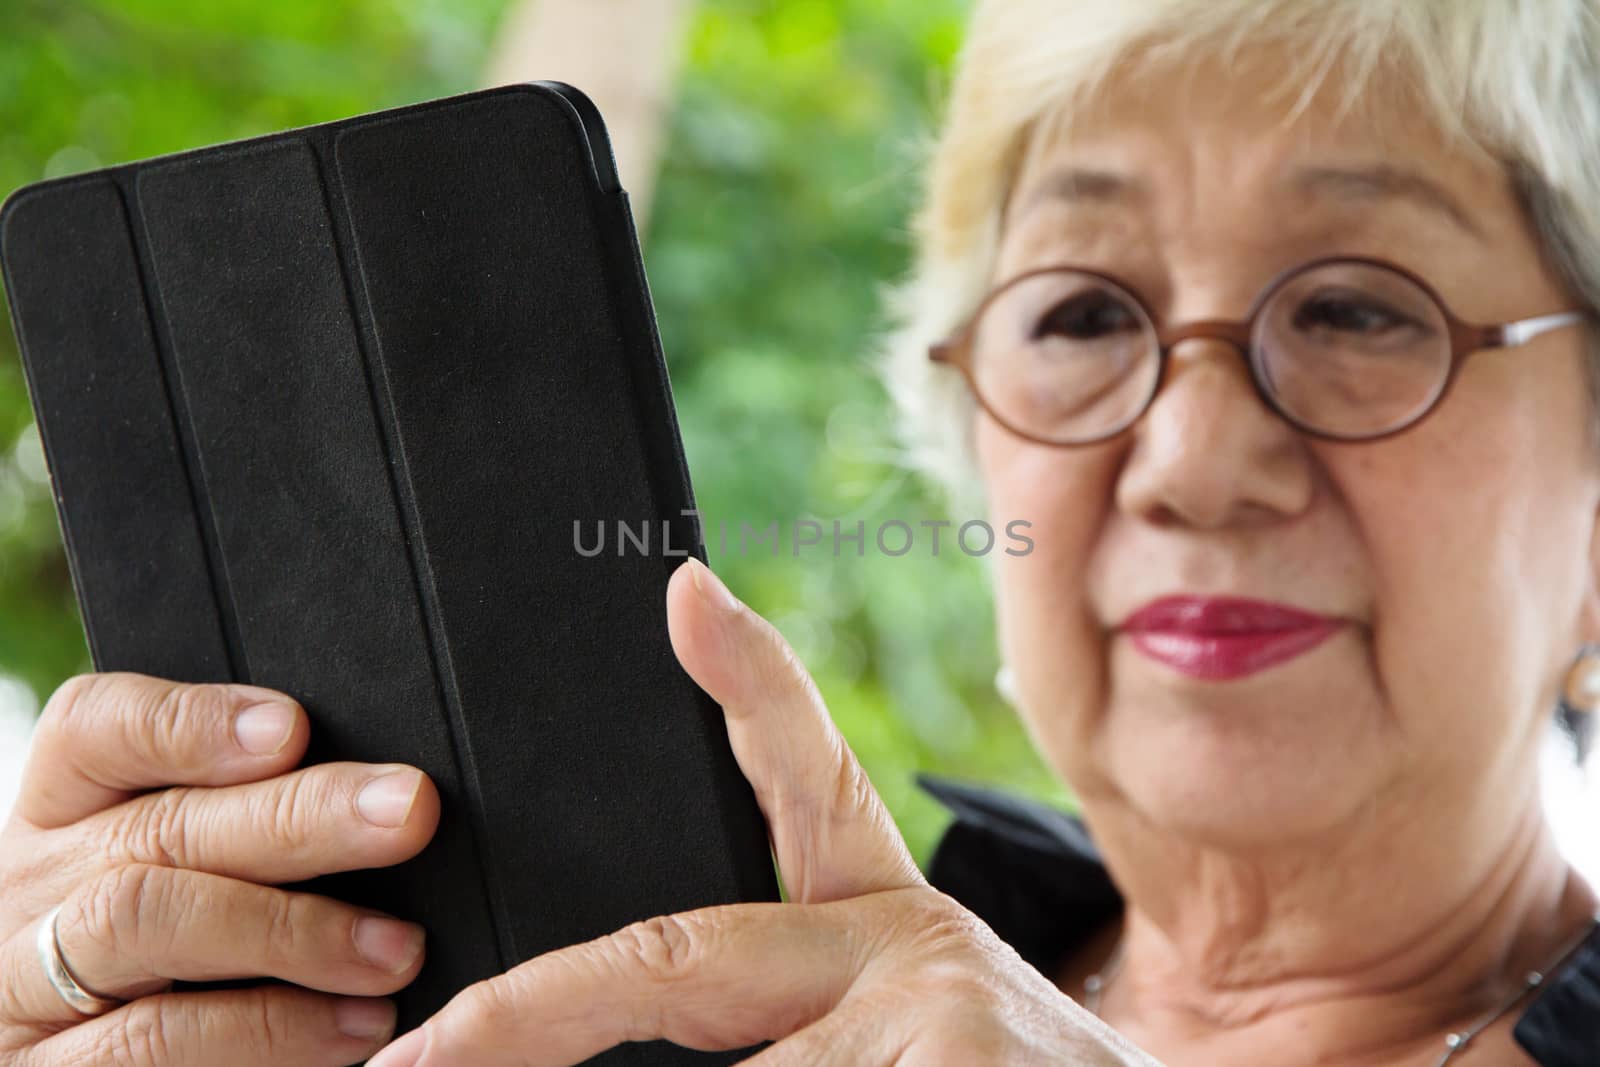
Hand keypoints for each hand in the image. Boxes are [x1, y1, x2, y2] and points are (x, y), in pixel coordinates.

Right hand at [0, 673, 441, 1065]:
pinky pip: (153, 1043)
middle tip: (408, 812)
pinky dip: (268, 1031)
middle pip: (159, 827)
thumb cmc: (172, 957)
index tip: (294, 728)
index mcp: (65, 814)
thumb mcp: (189, 868)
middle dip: (296, 816)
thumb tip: (379, 787)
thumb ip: (252, 818)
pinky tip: (352, 1028)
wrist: (104, 1066)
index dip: (192, 722)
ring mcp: (26, 986)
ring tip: (396, 950)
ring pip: (147, 924)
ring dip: (292, 931)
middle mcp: (33, 888)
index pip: (98, 729)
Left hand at [367, 557, 1158, 1066]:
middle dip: (530, 1012)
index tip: (681, 593)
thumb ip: (790, 1001)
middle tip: (421, 1058)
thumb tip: (650, 999)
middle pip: (682, 953)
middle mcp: (915, 951)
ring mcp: (935, 1021)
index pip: (814, 781)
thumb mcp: (917, 1032)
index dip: (748, 682)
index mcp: (894, 928)